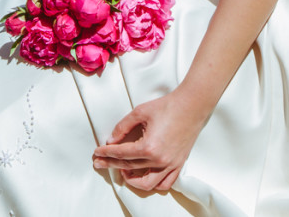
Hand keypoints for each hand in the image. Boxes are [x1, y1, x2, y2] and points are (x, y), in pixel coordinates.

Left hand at [92, 89, 206, 192]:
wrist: (192, 105)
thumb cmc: (168, 106)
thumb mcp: (140, 111)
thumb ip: (123, 127)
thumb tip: (111, 140)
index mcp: (149, 147)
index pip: (122, 154)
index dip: (107, 153)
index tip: (97, 152)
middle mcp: (159, 160)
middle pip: (129, 167)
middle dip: (111, 164)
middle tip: (99, 162)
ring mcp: (170, 164)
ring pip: (147, 183)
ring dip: (132, 180)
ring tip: (122, 171)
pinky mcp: (178, 164)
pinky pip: (165, 183)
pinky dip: (153, 184)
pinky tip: (145, 177)